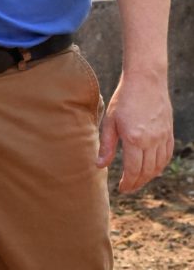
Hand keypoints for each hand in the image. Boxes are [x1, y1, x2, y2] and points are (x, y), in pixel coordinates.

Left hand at [97, 71, 173, 192]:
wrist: (146, 80)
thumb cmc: (124, 99)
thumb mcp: (110, 121)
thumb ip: (106, 145)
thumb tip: (99, 166)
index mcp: (134, 139)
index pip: (133, 170)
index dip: (128, 183)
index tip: (122, 188)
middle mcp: (152, 140)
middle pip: (147, 171)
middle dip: (137, 183)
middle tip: (128, 188)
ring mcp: (163, 136)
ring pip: (159, 166)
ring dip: (149, 177)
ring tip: (138, 181)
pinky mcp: (169, 132)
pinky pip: (167, 155)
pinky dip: (161, 166)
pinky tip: (153, 169)